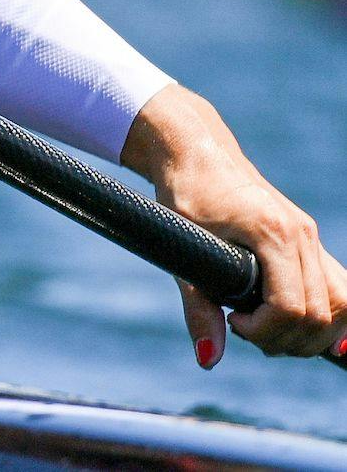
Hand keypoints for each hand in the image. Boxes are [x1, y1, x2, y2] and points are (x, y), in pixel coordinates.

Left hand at [122, 85, 346, 365]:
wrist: (195, 152)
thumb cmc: (183, 194)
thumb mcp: (181, 249)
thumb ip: (197, 307)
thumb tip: (209, 360)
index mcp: (272, 233)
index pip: (293, 306)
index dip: (266, 329)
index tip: (233, 321)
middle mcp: (301, 235)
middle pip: (323, 314)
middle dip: (288, 339)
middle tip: (247, 332)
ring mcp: (310, 237)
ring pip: (342, 304)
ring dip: (312, 333)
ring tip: (267, 331)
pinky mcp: (309, 241)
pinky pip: (338, 287)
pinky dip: (326, 315)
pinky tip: (301, 328)